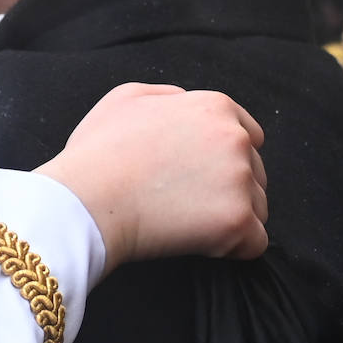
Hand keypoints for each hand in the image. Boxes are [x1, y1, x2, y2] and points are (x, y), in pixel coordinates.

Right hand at [36, 84, 267, 274]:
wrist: (85, 199)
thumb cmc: (98, 152)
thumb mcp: (124, 98)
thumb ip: (169, 95)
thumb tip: (188, 102)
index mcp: (213, 107)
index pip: (250, 136)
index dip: (223, 158)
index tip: (197, 173)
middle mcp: (235, 139)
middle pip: (255, 172)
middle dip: (227, 187)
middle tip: (180, 198)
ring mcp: (240, 181)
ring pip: (257, 207)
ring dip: (229, 217)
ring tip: (182, 219)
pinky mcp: (238, 221)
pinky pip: (254, 243)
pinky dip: (230, 248)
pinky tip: (195, 240)